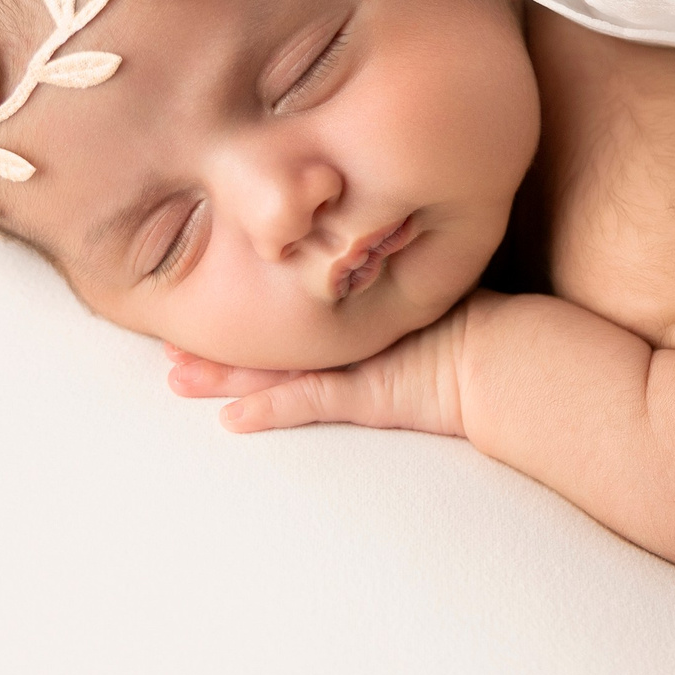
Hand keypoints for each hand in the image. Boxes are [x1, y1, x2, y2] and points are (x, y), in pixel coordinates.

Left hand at [163, 292, 492, 436]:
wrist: (510, 357)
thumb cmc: (480, 329)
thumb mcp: (427, 303)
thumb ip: (396, 283)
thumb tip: (374, 252)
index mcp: (357, 308)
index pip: (288, 302)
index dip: (244, 300)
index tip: (204, 294)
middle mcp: (348, 331)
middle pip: (268, 334)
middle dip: (215, 337)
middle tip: (164, 339)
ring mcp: (354, 362)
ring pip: (273, 367)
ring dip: (222, 375)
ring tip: (176, 379)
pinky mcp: (363, 394)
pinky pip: (305, 404)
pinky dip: (267, 411)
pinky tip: (232, 422)